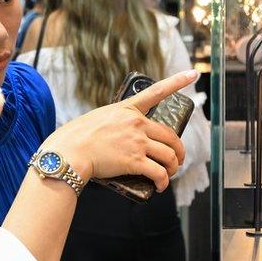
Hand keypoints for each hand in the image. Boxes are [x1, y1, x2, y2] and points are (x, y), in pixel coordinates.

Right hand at [43, 69, 199, 191]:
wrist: (68, 152)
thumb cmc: (75, 138)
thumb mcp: (98, 119)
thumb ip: (114, 122)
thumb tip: (120, 135)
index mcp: (127, 109)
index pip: (157, 92)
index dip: (177, 81)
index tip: (193, 73)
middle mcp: (136, 123)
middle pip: (170, 136)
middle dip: (178, 151)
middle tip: (177, 160)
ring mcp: (136, 142)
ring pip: (169, 155)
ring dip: (173, 168)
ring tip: (168, 175)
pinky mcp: (134, 161)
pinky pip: (159, 173)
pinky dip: (163, 182)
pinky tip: (160, 187)